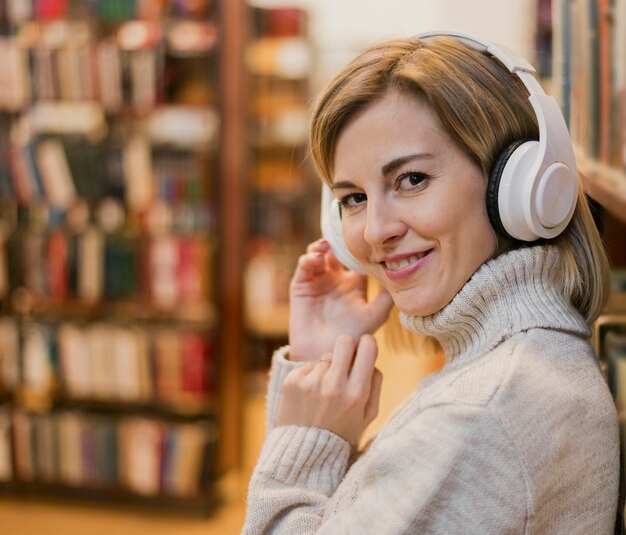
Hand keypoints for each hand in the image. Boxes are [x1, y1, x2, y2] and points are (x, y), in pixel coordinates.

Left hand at [276, 334, 382, 444]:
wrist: (305, 452)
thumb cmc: (342, 431)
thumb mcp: (368, 415)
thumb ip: (375, 384)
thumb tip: (372, 357)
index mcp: (357, 393)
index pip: (368, 347)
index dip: (367, 343)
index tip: (364, 349)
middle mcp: (334, 385)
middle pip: (344, 341)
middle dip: (347, 346)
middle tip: (345, 359)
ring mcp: (311, 382)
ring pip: (325, 356)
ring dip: (327, 368)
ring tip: (324, 391)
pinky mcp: (292, 381)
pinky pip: (308, 366)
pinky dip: (311, 376)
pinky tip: (310, 395)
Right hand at [289, 239, 392, 361]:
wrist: (326, 355)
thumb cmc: (352, 338)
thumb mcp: (375, 316)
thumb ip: (387, 297)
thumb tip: (402, 276)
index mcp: (353, 285)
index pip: (356, 258)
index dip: (359, 246)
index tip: (364, 237)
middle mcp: (335, 280)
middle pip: (336, 252)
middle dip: (338, 241)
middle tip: (342, 235)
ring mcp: (317, 282)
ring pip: (318, 255)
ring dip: (321, 246)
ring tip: (326, 245)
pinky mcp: (300, 286)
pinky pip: (304, 267)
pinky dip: (309, 258)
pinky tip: (317, 257)